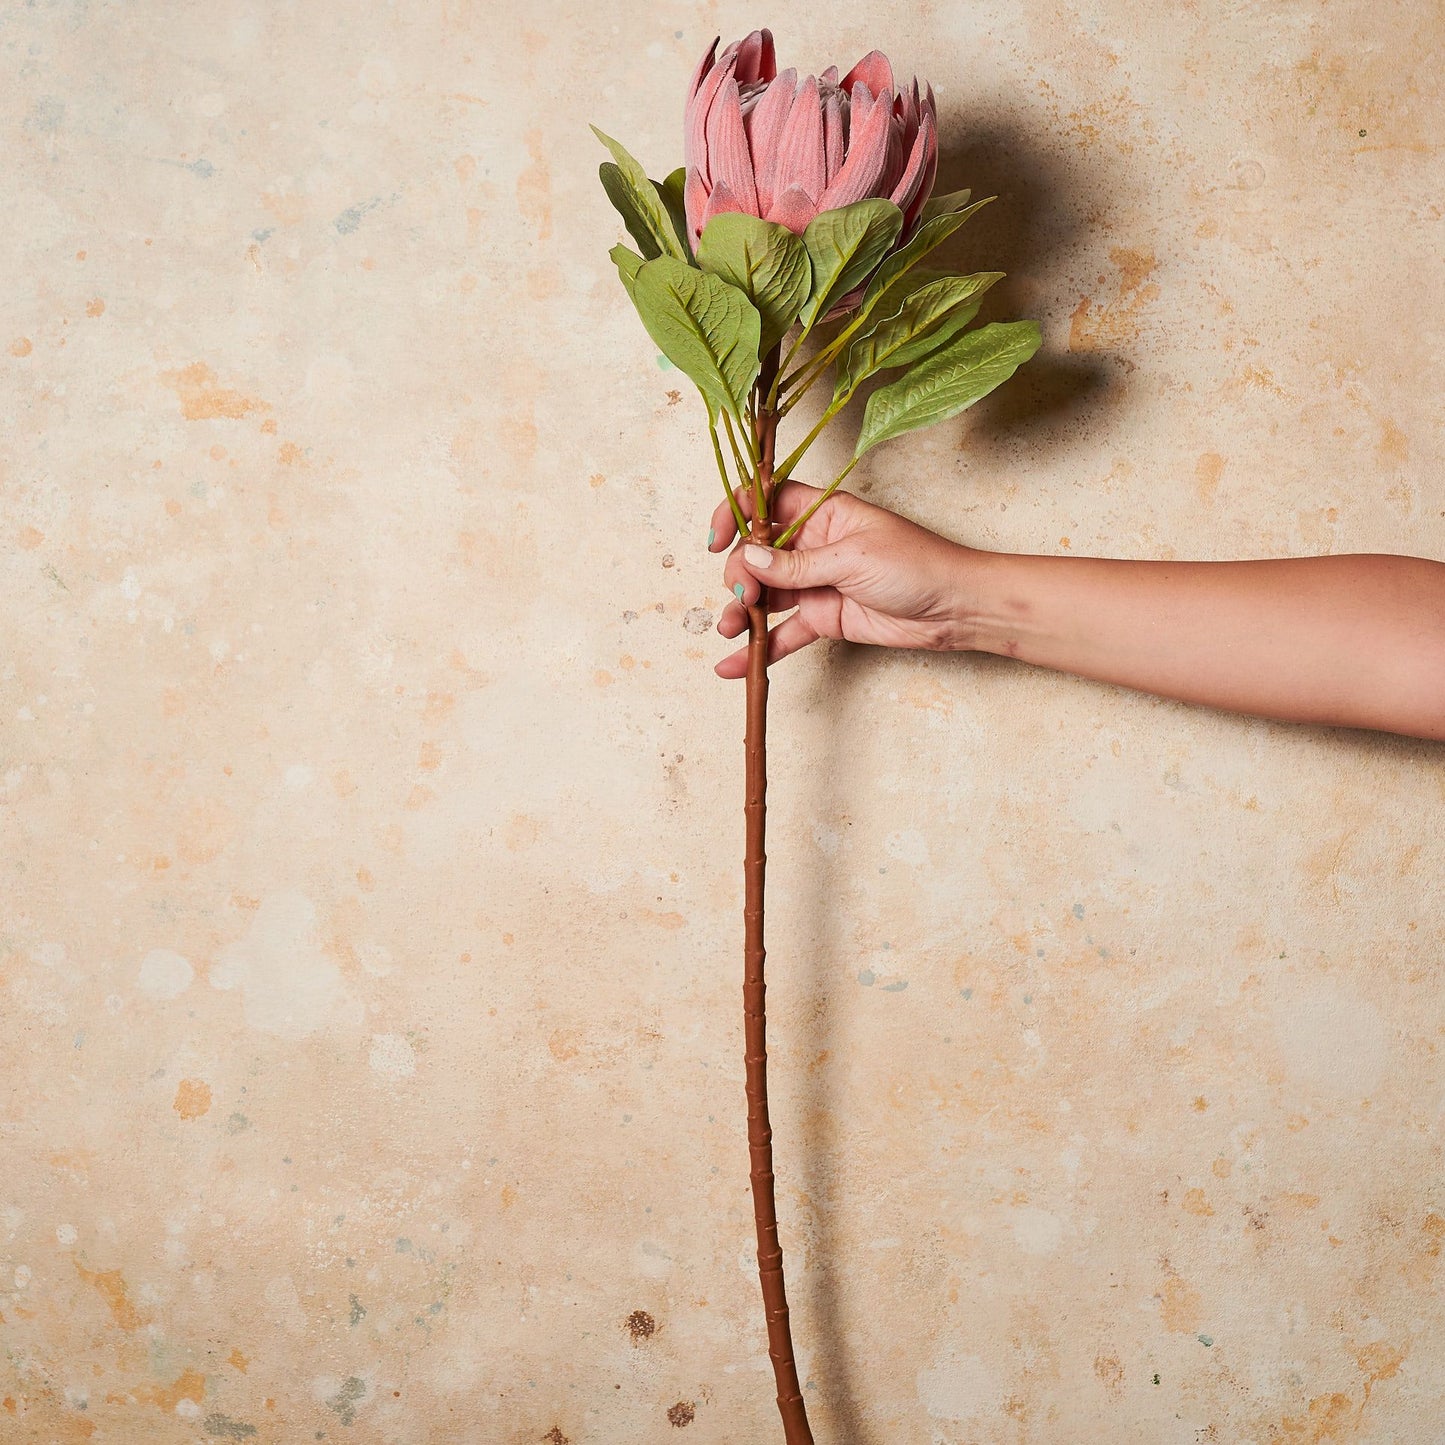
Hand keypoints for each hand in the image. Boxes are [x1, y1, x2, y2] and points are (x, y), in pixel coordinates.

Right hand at [707, 480, 984, 678]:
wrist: (954, 608)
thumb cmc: (917, 565)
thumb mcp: (851, 558)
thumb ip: (796, 565)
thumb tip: (748, 559)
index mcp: (823, 513)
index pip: (766, 502)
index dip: (737, 514)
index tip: (718, 538)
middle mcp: (814, 545)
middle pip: (758, 554)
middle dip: (740, 574)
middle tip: (742, 595)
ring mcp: (817, 583)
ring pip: (766, 595)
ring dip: (742, 612)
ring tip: (731, 629)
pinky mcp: (825, 618)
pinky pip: (785, 633)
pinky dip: (762, 648)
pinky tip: (737, 664)